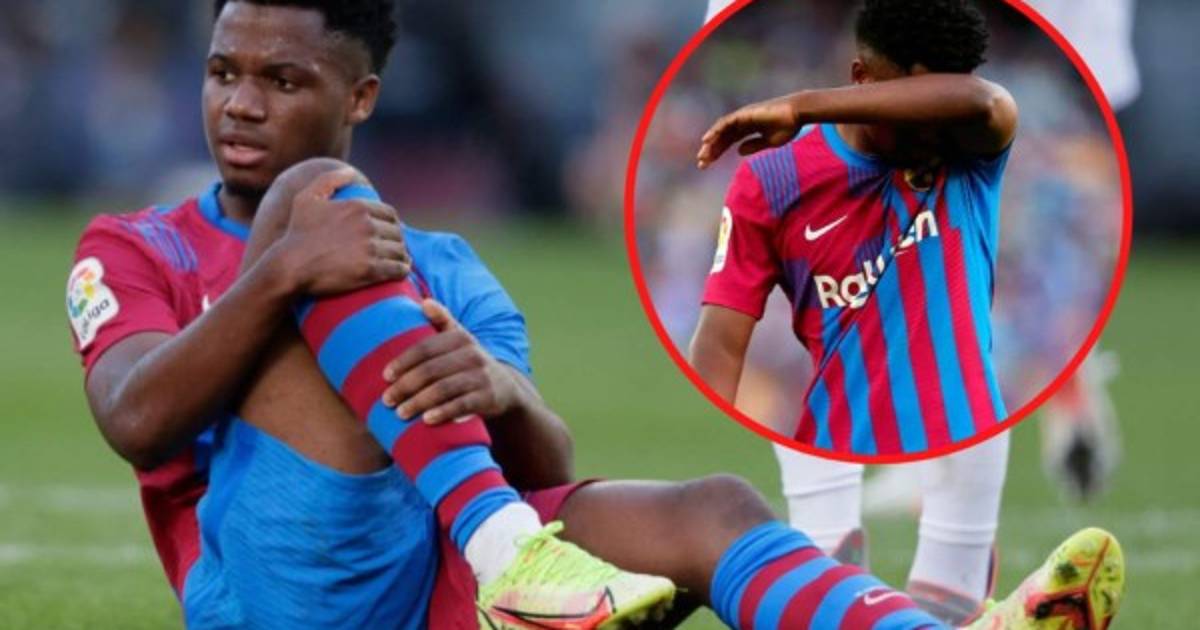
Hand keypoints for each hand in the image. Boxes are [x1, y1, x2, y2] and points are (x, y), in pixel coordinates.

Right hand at [277, 168, 410, 295]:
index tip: (390, 231)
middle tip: (394, 247)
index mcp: (358, 207)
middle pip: (397, 232)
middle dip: (397, 239)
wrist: (290, 265)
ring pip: (399, 250)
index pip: (390, 214)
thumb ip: (329, 180)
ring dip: (402, 255)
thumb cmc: (297, 233)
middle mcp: (367, 225)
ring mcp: (370, 248)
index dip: (392, 223)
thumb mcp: (307, 198)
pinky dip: (402, 269)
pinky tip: (401, 270)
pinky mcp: (370, 270)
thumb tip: (351, 172)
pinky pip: (397, 268)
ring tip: (400, 259)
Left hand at [381, 299, 519, 423]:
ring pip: (443, 389)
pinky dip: (443, 412)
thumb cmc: (470, 363)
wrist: (505, 388)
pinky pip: (462, 405)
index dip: (403, 361)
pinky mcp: (488, 397)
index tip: (386, 376)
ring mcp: (481, 376)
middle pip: (430, 370)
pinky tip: (426, 420)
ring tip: (401, 413)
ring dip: (418, 402)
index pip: (425, 348)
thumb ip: (442, 321)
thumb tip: (424, 302)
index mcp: (460, 338)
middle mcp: (472, 354)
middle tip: (387, 400)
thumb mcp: (460, 339)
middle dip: (405, 386)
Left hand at [696, 93, 803, 168]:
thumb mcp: (769, 141)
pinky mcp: (744, 114)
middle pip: (722, 137)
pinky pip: (726, 122)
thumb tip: (738, 152)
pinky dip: (716, 131)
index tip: (707, 165)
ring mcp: (742, 116)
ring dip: (711, 143)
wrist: (797, 114)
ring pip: (721, 130)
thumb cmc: (788, 126)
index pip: (728, 142)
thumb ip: (754, 145)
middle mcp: (742, 122)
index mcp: (748, 129)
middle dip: (712, 151)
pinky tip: (707, 140)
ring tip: (702, 156)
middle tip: (701, 164)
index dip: (717, 153)